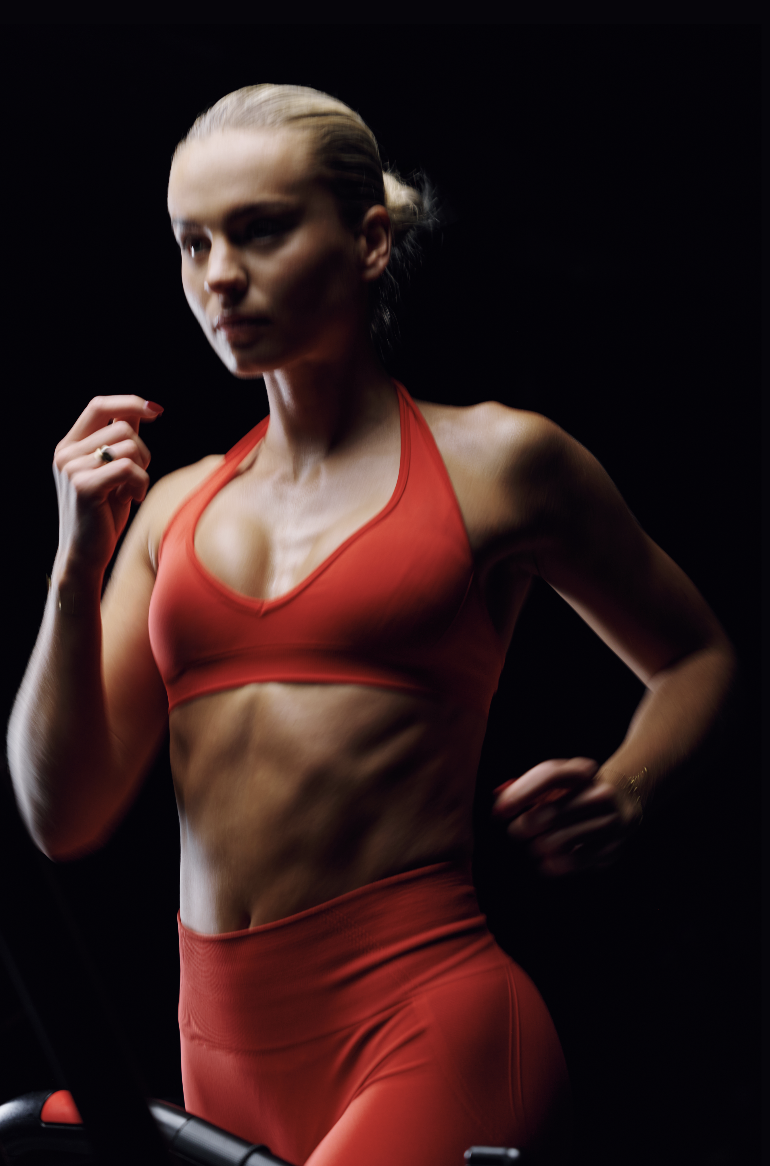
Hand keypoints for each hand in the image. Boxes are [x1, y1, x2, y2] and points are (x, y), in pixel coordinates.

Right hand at [52, 396, 162, 576]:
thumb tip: (141, 411)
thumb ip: (119, 442)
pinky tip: (133, 499)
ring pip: (129, 447)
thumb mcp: (112, 472)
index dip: (130, 403)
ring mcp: (72, 469)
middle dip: (143, 451)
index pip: (98, 405)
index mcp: (69, 446)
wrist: (86, 553)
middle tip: (138, 477)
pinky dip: (140, 483)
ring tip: (132, 492)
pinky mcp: (85, 486)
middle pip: (122, 427)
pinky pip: (128, 468)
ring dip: (143, 470)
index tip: (156, 411)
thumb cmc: (104, 513)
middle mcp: (66, 453)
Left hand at [492, 757, 640, 875]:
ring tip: (535, 844)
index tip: (500, 811)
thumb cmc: (574, 791)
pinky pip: (573, 861)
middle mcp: (599, 793)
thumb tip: (498, 798)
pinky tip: (547, 859)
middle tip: (516, 831)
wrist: (622, 802)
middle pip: (549, 814)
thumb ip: (524, 786)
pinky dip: (553, 864)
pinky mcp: (612, 846)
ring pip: (558, 841)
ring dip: (537, 847)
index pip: (549, 776)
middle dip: (523, 827)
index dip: (521, 793)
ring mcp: (609, 820)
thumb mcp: (555, 780)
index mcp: (583, 770)